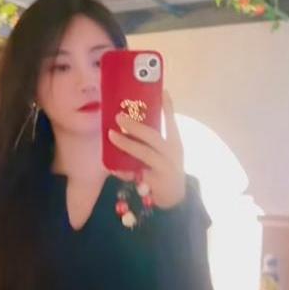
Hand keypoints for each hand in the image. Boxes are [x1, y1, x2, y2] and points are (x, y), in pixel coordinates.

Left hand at [108, 90, 184, 208]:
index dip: (168, 107)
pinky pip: (135, 173)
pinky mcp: (155, 182)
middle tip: (119, 116)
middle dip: (135, 126)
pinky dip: (122, 169)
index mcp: (175, 144)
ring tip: (111, 135)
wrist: (176, 197)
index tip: (163, 91)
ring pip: (144, 153)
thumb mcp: (167, 153)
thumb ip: (153, 142)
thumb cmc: (166, 170)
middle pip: (153, 136)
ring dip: (126, 143)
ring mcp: (164, 168)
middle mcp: (172, 154)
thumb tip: (130, 124)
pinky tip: (112, 166)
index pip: (172, 122)